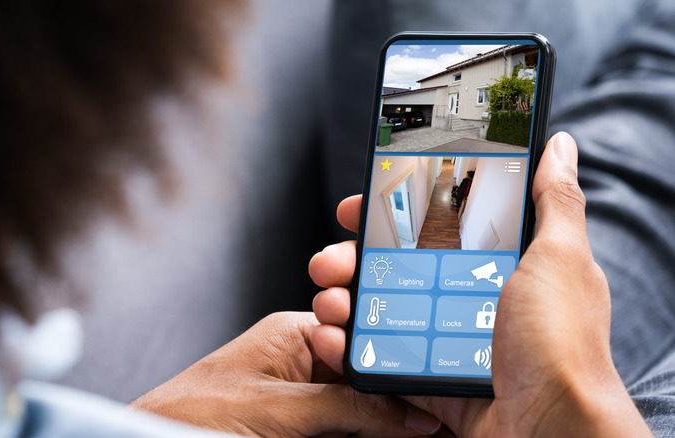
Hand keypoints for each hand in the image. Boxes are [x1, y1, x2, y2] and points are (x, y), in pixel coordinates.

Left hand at [131, 311, 441, 436]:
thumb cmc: (193, 413)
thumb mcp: (281, 408)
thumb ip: (347, 408)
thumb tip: (408, 415)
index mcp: (294, 335)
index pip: (362, 338)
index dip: (399, 359)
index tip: (434, 384)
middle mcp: (302, 363)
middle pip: (367, 376)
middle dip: (399, 397)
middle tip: (437, 415)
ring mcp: (300, 400)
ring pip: (359, 409)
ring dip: (386, 422)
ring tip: (425, 428)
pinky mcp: (296, 429)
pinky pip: (342, 429)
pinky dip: (365, 435)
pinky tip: (391, 435)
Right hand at [309, 133, 651, 437]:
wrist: (552, 431)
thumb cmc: (562, 344)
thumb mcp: (560, 258)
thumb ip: (552, 201)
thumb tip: (559, 145)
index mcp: (498, 265)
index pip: (433, 226)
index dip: (392, 214)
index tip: (357, 209)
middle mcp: (469, 298)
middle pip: (397, 268)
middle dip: (352, 259)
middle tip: (328, 260)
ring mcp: (446, 340)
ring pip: (382, 311)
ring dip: (343, 301)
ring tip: (328, 302)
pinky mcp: (431, 378)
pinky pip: (382, 357)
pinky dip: (350, 348)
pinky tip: (331, 338)